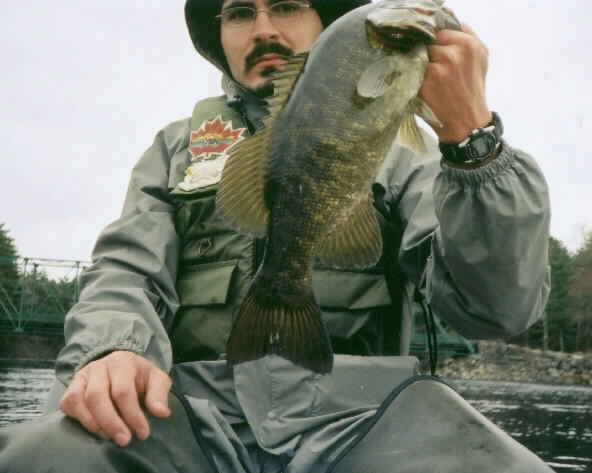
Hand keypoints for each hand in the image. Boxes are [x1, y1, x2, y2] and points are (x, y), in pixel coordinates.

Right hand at [59, 351, 171, 446]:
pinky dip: (79, 419)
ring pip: (79, 401)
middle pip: (97, 396)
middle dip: (111, 422)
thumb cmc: (140, 377)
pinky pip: (68, 403)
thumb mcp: (157, 380)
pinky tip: (96, 429)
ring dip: (94, 424)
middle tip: (124, 440)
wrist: (122, 367)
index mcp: (122, 362)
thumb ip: (159, 394)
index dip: (132, 415)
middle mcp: (99, 366)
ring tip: (109, 437)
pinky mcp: (71, 387)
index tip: (142, 433)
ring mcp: (82, 376)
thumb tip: (161, 413)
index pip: (123, 391)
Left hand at [419, 23, 491, 142]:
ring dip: (416, 64)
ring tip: (425, 75)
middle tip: (427, 63)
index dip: (432, 39)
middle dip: (424, 51)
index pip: (438, 29)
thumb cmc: (472, 88)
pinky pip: (411, 73)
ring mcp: (437, 70)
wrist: (467, 123)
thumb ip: (467, 33)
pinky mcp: (424, 85)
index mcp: (468, 44)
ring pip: (416, 57)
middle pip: (425, 42)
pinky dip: (412, 77)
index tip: (429, 47)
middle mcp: (453, 55)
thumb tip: (448, 16)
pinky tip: (419, 84)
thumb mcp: (481, 57)